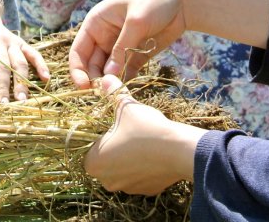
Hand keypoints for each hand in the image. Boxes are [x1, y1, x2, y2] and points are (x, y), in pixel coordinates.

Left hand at [0, 0, 49, 101]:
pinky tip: (46, 78)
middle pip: (1, 64)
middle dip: (3, 85)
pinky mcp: (20, 41)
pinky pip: (32, 53)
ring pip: (18, 61)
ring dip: (21, 80)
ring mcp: (10, 41)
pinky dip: (40, 64)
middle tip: (4, 104)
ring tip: (22, 99)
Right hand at [69, 0, 187, 88]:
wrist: (183, 1)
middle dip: (96, 79)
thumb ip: (122, 48)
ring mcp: (120, 46)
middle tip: (106, 92)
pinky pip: (126, 72)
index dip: (78, 69)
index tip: (84, 87)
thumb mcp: (136, 22)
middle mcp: (104, 36)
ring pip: (108, 70)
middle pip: (92, 64)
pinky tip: (129, 89)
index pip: (79, 50)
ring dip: (111, 82)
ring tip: (118, 92)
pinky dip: (126, 81)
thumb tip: (109, 75)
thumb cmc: (155, 1)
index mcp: (96, 22)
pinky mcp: (135, 55)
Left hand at [84, 75, 200, 194]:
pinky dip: (144, 167)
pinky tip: (154, 153)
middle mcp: (106, 181)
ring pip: (123, 170)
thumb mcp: (126, 106)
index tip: (111, 126)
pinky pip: (140, 177)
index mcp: (93, 163)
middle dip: (114, 147)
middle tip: (126, 131)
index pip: (89, 148)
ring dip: (129, 158)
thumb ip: (113, 93)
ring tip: (142, 140)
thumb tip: (105, 78)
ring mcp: (127, 189)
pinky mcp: (146, 191)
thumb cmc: (145, 129)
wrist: (180, 151)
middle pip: (105, 161)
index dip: (100, 135)